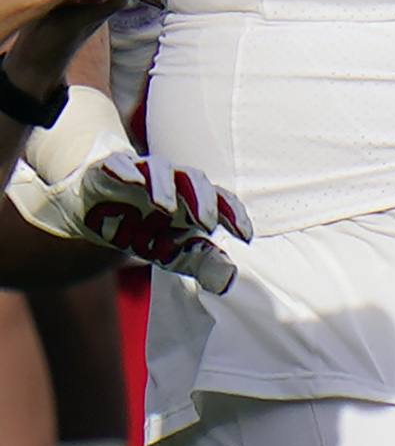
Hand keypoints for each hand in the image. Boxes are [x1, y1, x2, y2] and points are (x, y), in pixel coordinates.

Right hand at [10, 89, 245, 292]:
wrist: (100, 219)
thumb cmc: (148, 233)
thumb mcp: (178, 254)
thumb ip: (204, 264)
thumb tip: (227, 281)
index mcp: (196, 200)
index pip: (222, 201)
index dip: (235, 215)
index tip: (244, 236)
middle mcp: (173, 182)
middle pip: (194, 180)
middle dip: (203, 200)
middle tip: (206, 223)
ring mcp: (142, 174)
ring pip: (159, 169)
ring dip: (164, 186)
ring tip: (164, 208)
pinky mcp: (109, 171)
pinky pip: (119, 164)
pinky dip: (125, 170)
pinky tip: (132, 180)